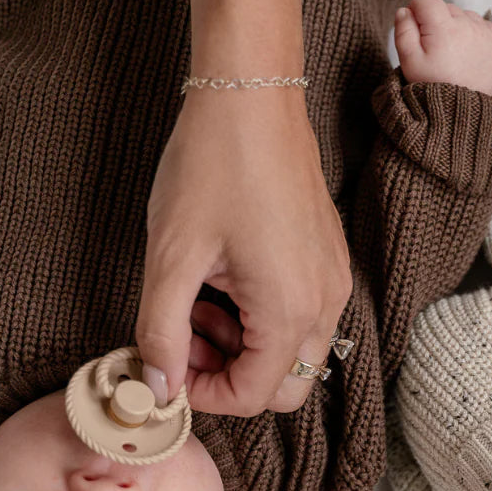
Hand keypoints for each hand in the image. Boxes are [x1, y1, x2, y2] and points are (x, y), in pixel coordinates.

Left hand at [136, 90, 352, 416]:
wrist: (253, 93)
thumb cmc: (214, 164)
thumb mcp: (172, 254)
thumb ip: (160, 331)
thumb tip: (158, 383)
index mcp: (290, 311)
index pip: (253, 397)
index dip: (203, 396)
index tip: (167, 368)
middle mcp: (324, 305)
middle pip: (284, 389)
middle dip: (230, 378)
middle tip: (184, 340)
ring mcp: (332, 283)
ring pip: (294, 355)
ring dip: (244, 348)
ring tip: (198, 302)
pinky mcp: (329, 263)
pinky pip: (303, 319)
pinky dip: (262, 320)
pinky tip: (225, 280)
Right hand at [394, 0, 491, 96]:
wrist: (464, 113)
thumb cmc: (434, 88)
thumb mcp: (409, 63)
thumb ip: (403, 31)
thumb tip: (405, 10)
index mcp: (444, 28)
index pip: (425, 2)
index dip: (415, 14)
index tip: (415, 31)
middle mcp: (468, 25)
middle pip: (445, 8)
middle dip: (436, 23)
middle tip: (435, 51)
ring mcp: (485, 32)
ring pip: (464, 16)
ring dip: (456, 28)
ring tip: (451, 55)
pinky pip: (482, 25)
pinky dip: (473, 34)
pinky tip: (466, 53)